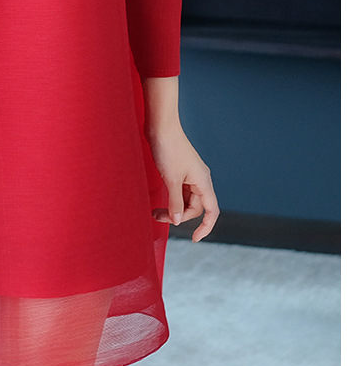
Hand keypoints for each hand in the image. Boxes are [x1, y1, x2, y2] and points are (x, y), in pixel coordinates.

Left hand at [148, 121, 218, 242]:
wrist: (160, 126)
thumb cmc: (168, 149)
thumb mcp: (171, 179)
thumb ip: (176, 202)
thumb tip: (178, 221)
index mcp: (203, 181)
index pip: (211, 211)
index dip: (205, 227)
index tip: (194, 239)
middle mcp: (200, 178)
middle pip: (195, 207)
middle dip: (179, 216)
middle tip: (157, 217)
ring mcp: (191, 174)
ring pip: (186, 199)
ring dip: (173, 207)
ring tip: (155, 211)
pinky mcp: (180, 170)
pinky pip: (180, 190)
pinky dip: (171, 197)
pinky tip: (160, 200)